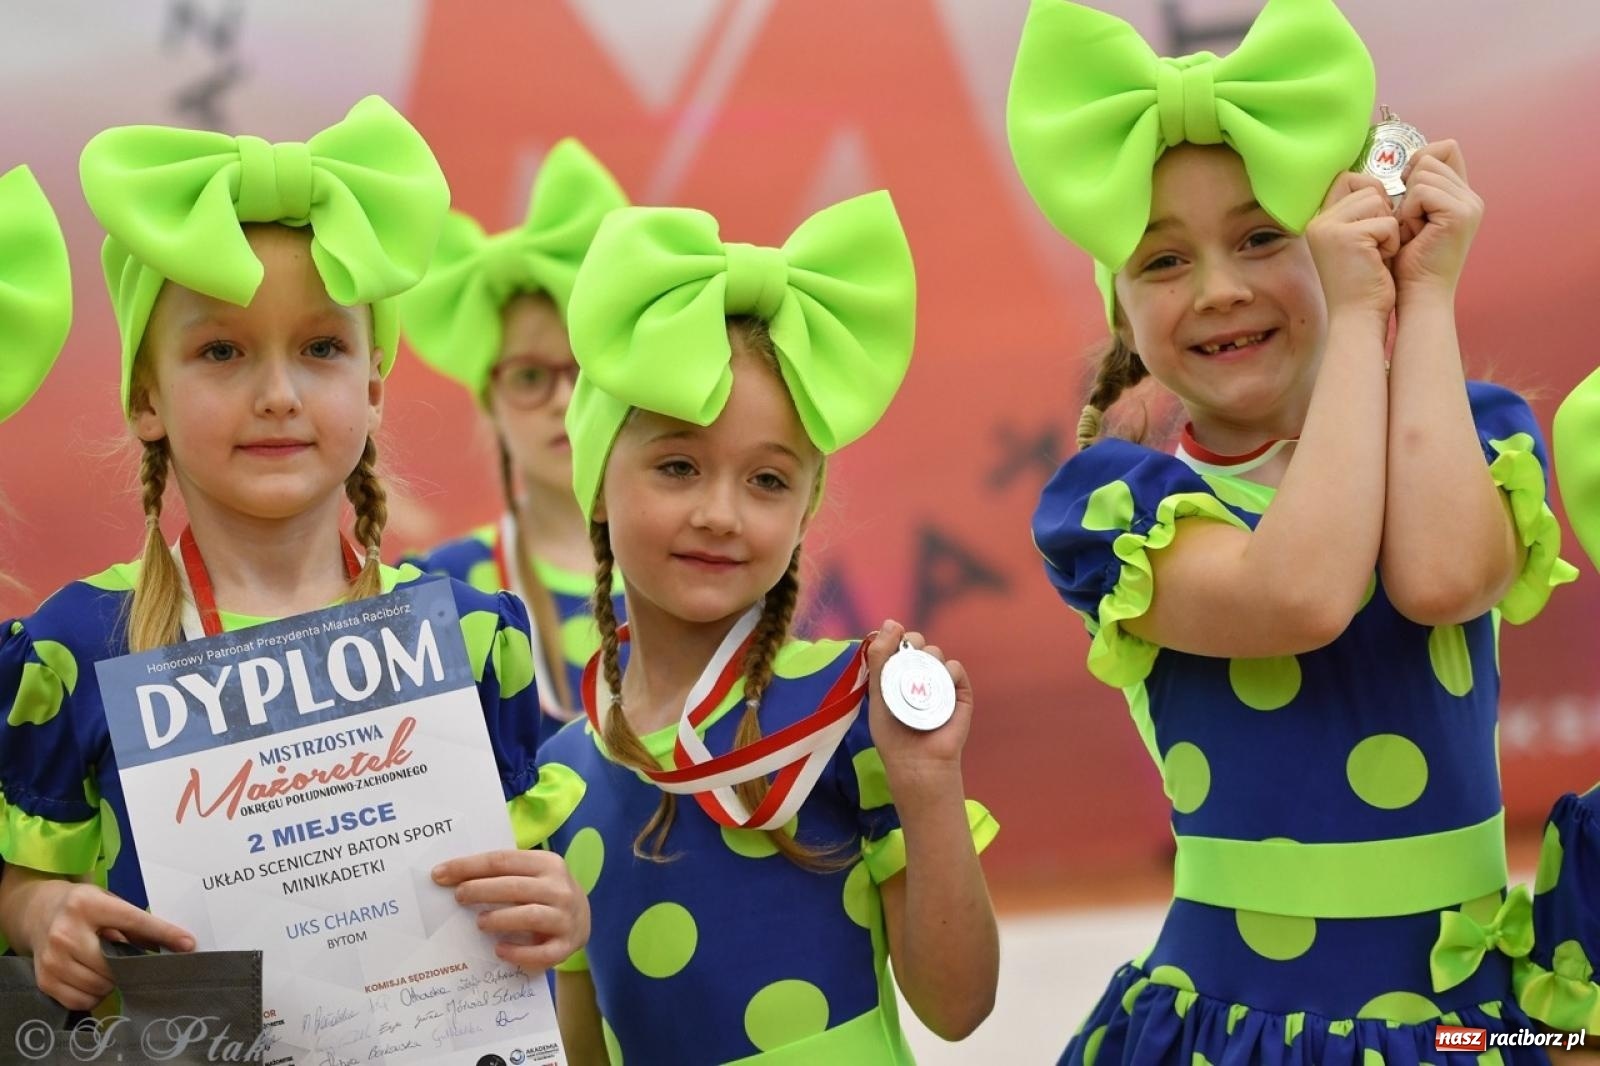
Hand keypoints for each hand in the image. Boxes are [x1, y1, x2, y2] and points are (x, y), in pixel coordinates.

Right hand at [27, 882, 193, 1009]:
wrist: (37, 913)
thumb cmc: (84, 909)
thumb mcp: (110, 903)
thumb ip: (138, 925)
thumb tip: (179, 945)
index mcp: (88, 905)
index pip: (135, 921)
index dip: (164, 934)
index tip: (188, 945)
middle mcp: (66, 932)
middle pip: (113, 963)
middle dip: (130, 967)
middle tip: (134, 964)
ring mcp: (51, 959)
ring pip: (99, 986)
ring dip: (113, 983)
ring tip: (110, 968)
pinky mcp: (44, 980)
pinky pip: (81, 1001)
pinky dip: (95, 996)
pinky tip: (94, 980)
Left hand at [433, 849, 588, 972]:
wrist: (582, 919)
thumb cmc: (543, 893)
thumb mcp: (532, 875)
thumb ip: (502, 873)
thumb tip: (452, 875)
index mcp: (548, 863)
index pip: (502, 860)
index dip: (468, 866)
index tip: (440, 874)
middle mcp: (560, 888)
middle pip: (514, 886)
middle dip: (480, 890)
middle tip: (458, 897)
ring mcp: (565, 917)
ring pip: (529, 916)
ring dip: (499, 919)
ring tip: (480, 922)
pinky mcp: (566, 945)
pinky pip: (541, 953)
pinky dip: (518, 953)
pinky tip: (499, 950)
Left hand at [865, 620, 973, 792]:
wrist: (916, 760)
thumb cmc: (892, 733)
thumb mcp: (878, 692)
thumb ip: (879, 658)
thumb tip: (891, 622)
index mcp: (897, 674)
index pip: (898, 643)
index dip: (896, 637)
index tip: (892, 641)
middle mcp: (918, 675)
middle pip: (918, 643)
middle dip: (912, 643)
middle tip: (906, 659)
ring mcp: (939, 683)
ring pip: (936, 653)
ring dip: (928, 658)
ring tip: (920, 681)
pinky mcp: (959, 692)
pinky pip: (955, 668)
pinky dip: (948, 671)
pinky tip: (940, 684)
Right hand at [1305, 171, 1400, 326]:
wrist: (1357, 318)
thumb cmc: (1364, 283)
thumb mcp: (1356, 242)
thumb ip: (1359, 214)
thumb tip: (1379, 187)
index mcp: (1319, 221)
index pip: (1348, 179)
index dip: (1371, 195)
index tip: (1374, 226)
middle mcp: (1319, 221)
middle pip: (1367, 189)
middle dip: (1382, 215)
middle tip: (1374, 247)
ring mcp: (1330, 228)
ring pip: (1378, 202)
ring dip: (1388, 228)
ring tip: (1375, 254)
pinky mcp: (1347, 237)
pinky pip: (1387, 222)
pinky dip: (1392, 242)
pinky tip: (1379, 262)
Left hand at [1393, 140, 1480, 297]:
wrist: (1417, 294)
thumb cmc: (1407, 261)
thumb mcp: (1410, 216)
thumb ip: (1416, 188)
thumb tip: (1410, 161)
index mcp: (1462, 196)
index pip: (1446, 149)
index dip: (1419, 161)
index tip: (1404, 188)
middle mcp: (1471, 197)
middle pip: (1430, 159)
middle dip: (1408, 189)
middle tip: (1411, 223)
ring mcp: (1469, 204)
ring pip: (1424, 173)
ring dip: (1407, 203)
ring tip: (1413, 230)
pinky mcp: (1460, 213)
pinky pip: (1421, 191)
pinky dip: (1408, 212)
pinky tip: (1413, 234)